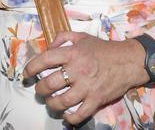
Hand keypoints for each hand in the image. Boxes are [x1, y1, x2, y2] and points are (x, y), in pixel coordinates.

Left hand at [23, 31, 147, 125]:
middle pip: (50, 83)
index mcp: (72, 53)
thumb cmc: (104, 49)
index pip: (45, 59)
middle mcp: (77, 70)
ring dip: (51, 104)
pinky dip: (70, 118)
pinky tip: (66, 115)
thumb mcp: (82, 36)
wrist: (129, 61)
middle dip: (40, 89)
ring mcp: (87, 86)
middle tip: (39, 90)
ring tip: (50, 102)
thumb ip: (63, 37)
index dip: (31, 67)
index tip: (26, 73)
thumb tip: (48, 46)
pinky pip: (80, 113)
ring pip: (62, 101)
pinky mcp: (97, 99)